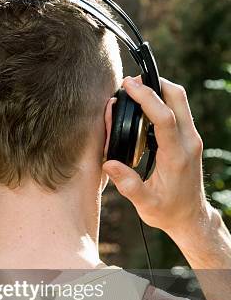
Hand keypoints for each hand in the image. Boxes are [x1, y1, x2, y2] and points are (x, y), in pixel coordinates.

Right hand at [102, 76, 213, 242]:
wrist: (191, 217)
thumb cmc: (168, 211)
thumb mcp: (146, 205)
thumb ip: (128, 185)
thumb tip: (109, 164)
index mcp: (177, 156)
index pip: (165, 117)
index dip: (147, 97)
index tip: (129, 85)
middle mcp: (188, 142)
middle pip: (178, 98)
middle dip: (155, 83)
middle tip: (131, 82)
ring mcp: (191, 139)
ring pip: (180, 101)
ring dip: (159, 90)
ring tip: (134, 92)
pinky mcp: (188, 139)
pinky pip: (178, 111)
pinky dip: (162, 101)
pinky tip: (144, 107)